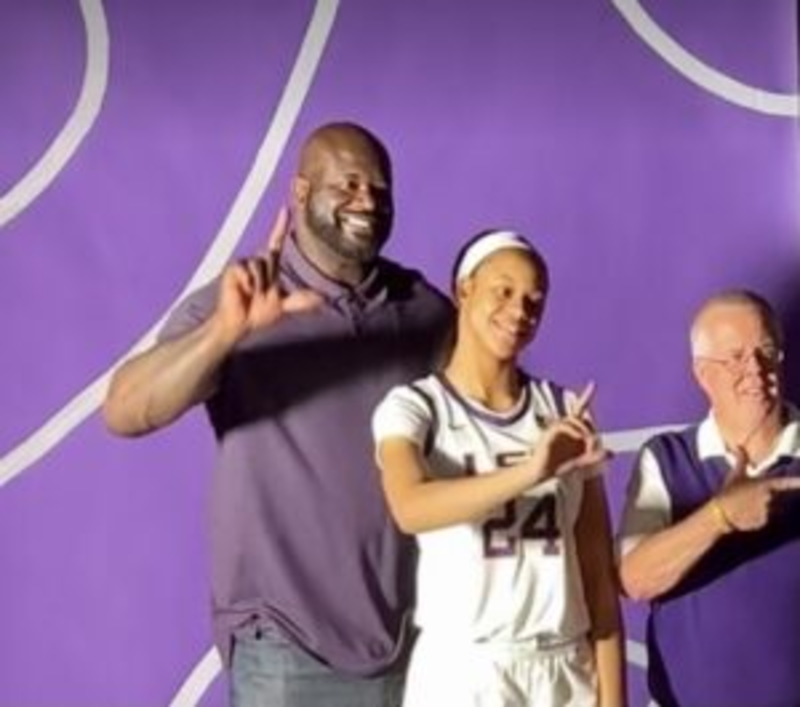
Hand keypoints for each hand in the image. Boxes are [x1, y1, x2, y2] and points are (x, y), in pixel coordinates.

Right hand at [212, 207, 321, 344]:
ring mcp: (244, 264)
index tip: (285, 208)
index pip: (276, 242)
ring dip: (260, 284)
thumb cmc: (258, 314)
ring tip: (253, 295)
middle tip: (261, 297)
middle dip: (268, 279)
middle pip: (270, 257)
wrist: (239, 323)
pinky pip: (247, 270)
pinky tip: (244, 291)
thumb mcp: (283, 306)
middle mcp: (256, 262)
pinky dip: (250, 283)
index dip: (280, 225)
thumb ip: (300, 301)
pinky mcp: (233, 269)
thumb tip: (321, 299)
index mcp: (269, 268)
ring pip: (260, 263)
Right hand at [528, 382, 610, 481]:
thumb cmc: (560, 468)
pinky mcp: (549, 433)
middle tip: (594, 445)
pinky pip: (564, 425)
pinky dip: (574, 430)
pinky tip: (580, 438)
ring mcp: (556, 429)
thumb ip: (597, 457)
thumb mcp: (583, 463)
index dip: (586, 396)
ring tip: (588, 444)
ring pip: (574, 420)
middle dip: (590, 429)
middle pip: (580, 416)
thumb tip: (613, 453)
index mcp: (572, 430)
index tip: (593, 384)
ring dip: (584, 431)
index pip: (580, 409)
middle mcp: (564, 426)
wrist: (542, 475)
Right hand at [714, 447, 799, 531]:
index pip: (784, 482)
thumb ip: (741, 460)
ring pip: (768, 509)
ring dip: (759, 508)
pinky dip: (755, 518)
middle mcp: (769, 498)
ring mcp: (767, 511)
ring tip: (744, 507)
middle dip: (764, 498)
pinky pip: (762, 519)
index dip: (796, 482)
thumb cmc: (729, 491)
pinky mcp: (762, 522)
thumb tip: (738, 446)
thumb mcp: (735, 474)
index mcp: (764, 485)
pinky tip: (744, 515)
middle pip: (773, 498)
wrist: (721, 512)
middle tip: (747, 498)